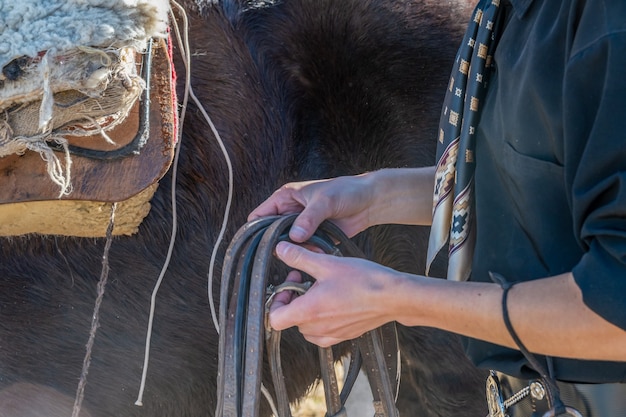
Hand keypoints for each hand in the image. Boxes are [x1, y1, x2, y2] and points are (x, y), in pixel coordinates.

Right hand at [248, 174, 374, 241]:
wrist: (368, 202)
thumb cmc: (345, 191)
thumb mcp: (325, 201)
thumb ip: (309, 219)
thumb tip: (295, 237)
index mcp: (285, 198)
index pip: (259, 215)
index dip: (256, 229)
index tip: (258, 244)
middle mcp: (290, 213)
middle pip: (271, 233)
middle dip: (275, 243)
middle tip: (281, 253)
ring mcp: (301, 227)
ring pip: (287, 244)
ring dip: (294, 250)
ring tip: (303, 251)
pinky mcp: (314, 238)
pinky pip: (304, 250)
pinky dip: (308, 253)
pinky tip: (318, 250)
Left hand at [268, 241, 399, 346]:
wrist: (393, 297)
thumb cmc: (363, 281)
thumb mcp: (327, 263)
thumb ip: (300, 257)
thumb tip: (281, 249)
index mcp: (309, 312)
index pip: (274, 319)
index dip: (276, 301)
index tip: (288, 286)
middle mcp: (318, 329)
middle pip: (291, 320)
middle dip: (294, 299)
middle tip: (305, 279)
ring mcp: (332, 335)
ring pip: (306, 327)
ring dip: (308, 309)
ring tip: (321, 289)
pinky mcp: (344, 336)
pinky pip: (323, 333)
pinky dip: (322, 319)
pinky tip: (334, 300)